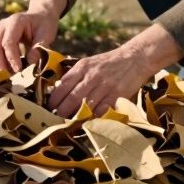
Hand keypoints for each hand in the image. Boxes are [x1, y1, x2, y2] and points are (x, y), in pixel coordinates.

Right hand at [0, 0, 65, 72]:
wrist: (41, 16)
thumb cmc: (44, 25)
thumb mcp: (46, 34)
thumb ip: (39, 46)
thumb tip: (31, 62)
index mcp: (16, 21)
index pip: (9, 42)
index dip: (12, 57)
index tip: (18, 70)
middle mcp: (4, 24)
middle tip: (6, 75)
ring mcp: (0, 30)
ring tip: (7, 74)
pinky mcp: (0, 36)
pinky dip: (0, 59)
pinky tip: (8, 69)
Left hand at [47, 25, 182, 116]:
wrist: (135, 58)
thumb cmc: (108, 63)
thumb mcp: (89, 63)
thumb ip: (75, 76)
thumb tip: (58, 91)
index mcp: (83, 67)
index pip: (62, 85)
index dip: (54, 100)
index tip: (48, 109)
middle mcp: (92, 76)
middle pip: (71, 99)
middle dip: (61, 113)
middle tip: (55, 121)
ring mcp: (105, 86)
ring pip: (85, 107)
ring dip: (75, 118)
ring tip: (68, 125)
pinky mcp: (116, 95)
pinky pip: (101, 111)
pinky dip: (93, 119)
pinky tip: (87, 123)